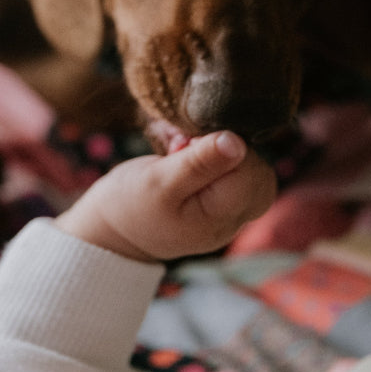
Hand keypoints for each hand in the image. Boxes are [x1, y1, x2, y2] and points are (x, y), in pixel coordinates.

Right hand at [54, 131, 276, 261]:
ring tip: (181, 149)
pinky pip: (234, 169)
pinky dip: (212, 153)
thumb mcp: (159, 182)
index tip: (190, 144)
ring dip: (218, 147)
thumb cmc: (129, 206)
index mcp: (219, 219)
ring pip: (248, 166)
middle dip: (225, 147)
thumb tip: (238, 142)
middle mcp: (232, 218)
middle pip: (258, 170)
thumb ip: (198, 163)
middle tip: (185, 145)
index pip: (252, 172)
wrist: (112, 229)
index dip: (228, 147)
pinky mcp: (221, 199)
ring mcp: (229, 211)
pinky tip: (183, 152)